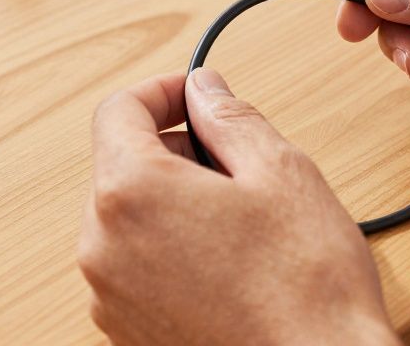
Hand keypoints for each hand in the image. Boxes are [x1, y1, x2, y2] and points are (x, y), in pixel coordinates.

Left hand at [79, 69, 399, 345]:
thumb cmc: (307, 289)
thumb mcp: (280, 173)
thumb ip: (230, 118)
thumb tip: (203, 88)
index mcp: (130, 193)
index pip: (118, 110)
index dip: (162, 91)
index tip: (197, 95)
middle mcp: (102, 247)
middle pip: (121, 165)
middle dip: (174, 150)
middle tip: (239, 162)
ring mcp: (110, 298)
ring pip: (129, 219)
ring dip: (175, 202)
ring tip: (243, 223)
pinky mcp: (127, 333)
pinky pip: (137, 268)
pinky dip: (172, 250)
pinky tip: (230, 265)